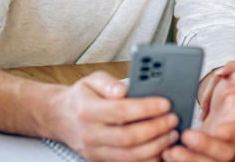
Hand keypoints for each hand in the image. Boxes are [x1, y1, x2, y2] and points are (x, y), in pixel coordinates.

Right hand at [44, 71, 178, 161]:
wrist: (61, 118)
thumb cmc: (83, 98)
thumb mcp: (91, 81)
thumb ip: (108, 82)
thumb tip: (123, 89)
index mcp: (87, 111)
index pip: (121, 112)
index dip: (146, 108)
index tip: (165, 104)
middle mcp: (90, 135)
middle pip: (128, 138)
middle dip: (156, 129)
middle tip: (173, 119)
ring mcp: (95, 152)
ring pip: (130, 156)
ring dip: (156, 147)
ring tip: (172, 134)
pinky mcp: (101, 161)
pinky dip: (148, 159)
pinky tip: (162, 148)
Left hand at [163, 64, 234, 161]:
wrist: (232, 102)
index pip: (230, 137)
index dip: (211, 141)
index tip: (191, 135)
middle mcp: (229, 142)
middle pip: (217, 157)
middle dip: (197, 155)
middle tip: (177, 147)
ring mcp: (216, 149)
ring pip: (204, 161)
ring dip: (187, 160)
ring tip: (168, 153)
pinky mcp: (204, 152)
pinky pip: (194, 159)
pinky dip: (181, 160)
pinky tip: (165, 153)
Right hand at [203, 54, 234, 119]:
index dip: (225, 88)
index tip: (216, 102)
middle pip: (221, 76)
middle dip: (211, 95)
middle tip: (205, 114)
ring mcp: (233, 67)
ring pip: (215, 79)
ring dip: (208, 96)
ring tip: (204, 115)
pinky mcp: (228, 70)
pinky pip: (215, 81)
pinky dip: (210, 94)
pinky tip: (207, 109)